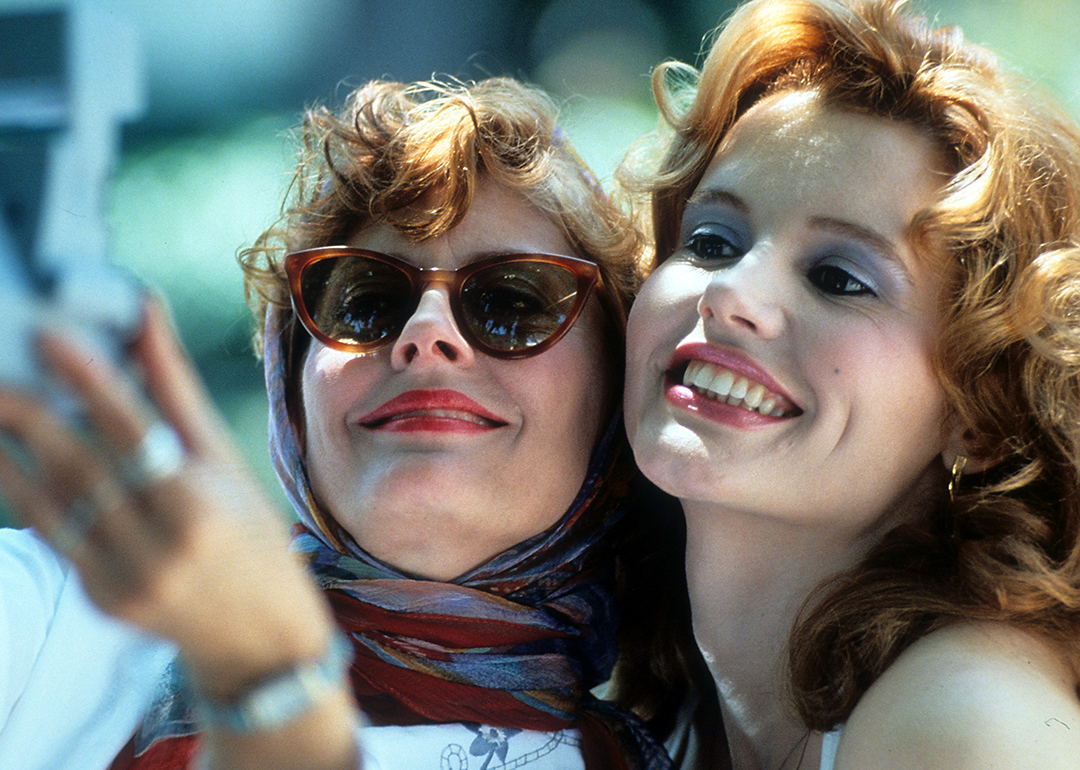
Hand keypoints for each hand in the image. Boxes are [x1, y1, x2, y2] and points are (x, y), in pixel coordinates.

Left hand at [0, 295, 332, 694]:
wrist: (262, 637)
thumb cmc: (254, 535)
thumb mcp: (226, 462)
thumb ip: (176, 391)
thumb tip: (147, 311)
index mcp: (200, 505)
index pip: (133, 430)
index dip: (88, 381)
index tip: (47, 335)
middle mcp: (159, 546)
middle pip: (79, 467)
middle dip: (26, 416)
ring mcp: (124, 580)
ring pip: (51, 505)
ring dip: (9, 456)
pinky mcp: (100, 601)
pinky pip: (55, 537)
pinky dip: (27, 497)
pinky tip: (7, 463)